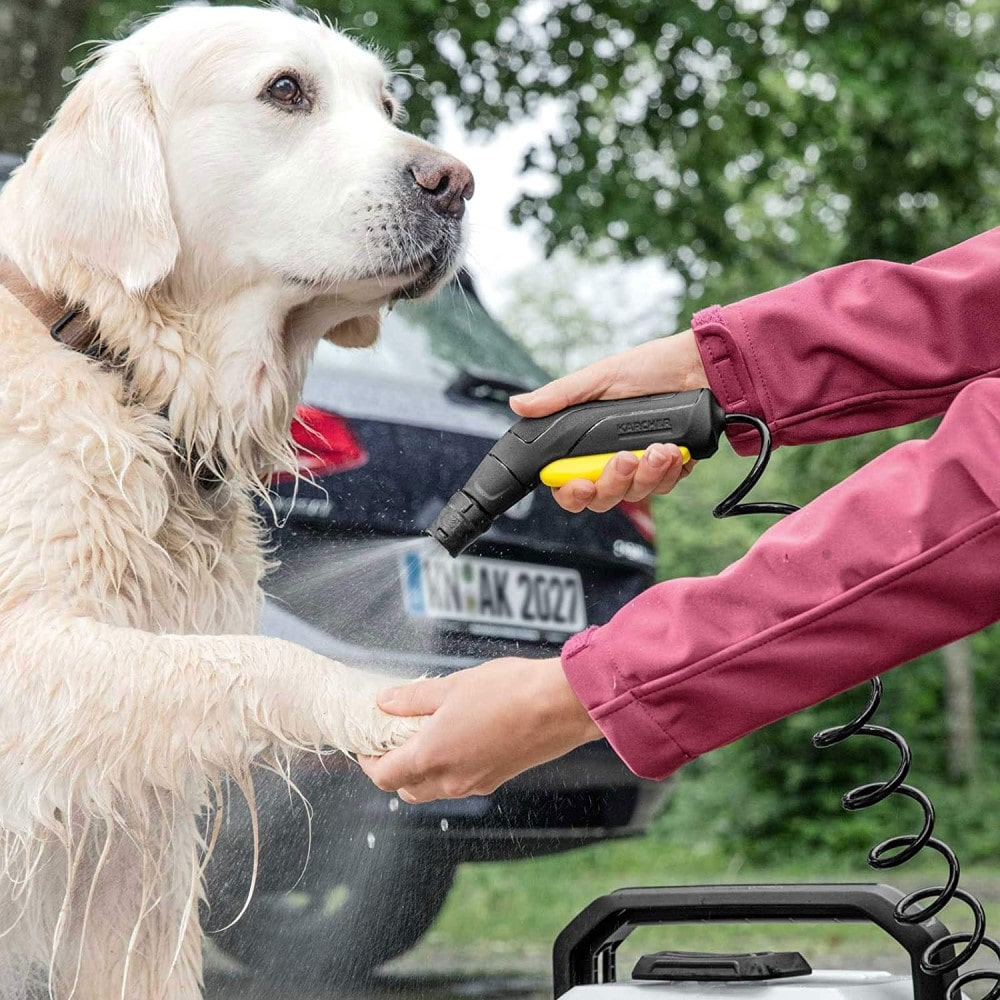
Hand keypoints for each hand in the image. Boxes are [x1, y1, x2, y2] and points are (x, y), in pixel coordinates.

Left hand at [357, 657, 601, 802]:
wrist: (559, 706)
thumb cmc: (508, 691)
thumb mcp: (452, 686)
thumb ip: (413, 698)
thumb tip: (384, 702)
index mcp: (432, 757)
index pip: (384, 776)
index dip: (368, 762)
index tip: (365, 744)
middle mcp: (451, 779)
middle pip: (407, 789)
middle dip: (393, 769)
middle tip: (392, 738)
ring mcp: (476, 783)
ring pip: (433, 789)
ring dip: (421, 771)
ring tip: (424, 735)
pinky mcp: (497, 779)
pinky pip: (460, 783)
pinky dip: (448, 769)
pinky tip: (457, 737)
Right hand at [510, 330, 708, 512]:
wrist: (700, 366)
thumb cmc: (651, 366)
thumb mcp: (600, 378)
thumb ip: (560, 397)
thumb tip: (518, 404)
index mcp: (588, 442)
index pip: (568, 483)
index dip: (571, 493)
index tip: (581, 484)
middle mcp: (612, 459)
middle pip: (601, 498)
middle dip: (613, 483)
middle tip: (625, 459)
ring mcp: (642, 467)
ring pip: (635, 495)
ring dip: (647, 474)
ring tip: (660, 447)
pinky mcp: (671, 468)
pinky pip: (665, 487)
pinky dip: (669, 471)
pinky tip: (675, 450)